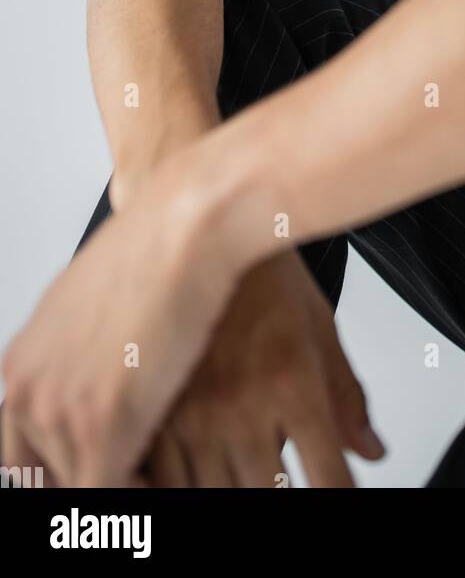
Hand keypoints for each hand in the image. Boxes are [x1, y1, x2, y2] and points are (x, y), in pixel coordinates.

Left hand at [1, 154, 236, 486]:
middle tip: (136, 475)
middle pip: (48, 476)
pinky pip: (112, 494)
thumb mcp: (91, 302)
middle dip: (92, 478)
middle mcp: (27, 390)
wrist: (185, 225)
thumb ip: (76, 356)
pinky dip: (141, 497)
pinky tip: (168, 479)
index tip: (99, 470)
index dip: (63, 469)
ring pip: (82, 485)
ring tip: (163, 474)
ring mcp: (60, 411)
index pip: (21, 454)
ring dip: (126, 483)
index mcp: (20, 364)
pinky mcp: (103, 426)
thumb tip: (98, 384)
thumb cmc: (156, 248)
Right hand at [141, 250, 385, 486]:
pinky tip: (198, 471)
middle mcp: (242, 405)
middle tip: (284, 478)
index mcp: (293, 384)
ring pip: (211, 497)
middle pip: (268, 497)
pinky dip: (180, 487)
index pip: (329, 481)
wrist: (205, 221)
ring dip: (231, 492)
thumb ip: (347, 397)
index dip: (339, 497)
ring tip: (241, 471)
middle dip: (281, 496)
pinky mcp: (151, 408)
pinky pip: (162, 481)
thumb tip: (372, 451)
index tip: (339, 494)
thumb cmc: (266, 272)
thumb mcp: (320, 327)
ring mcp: (192, 412)